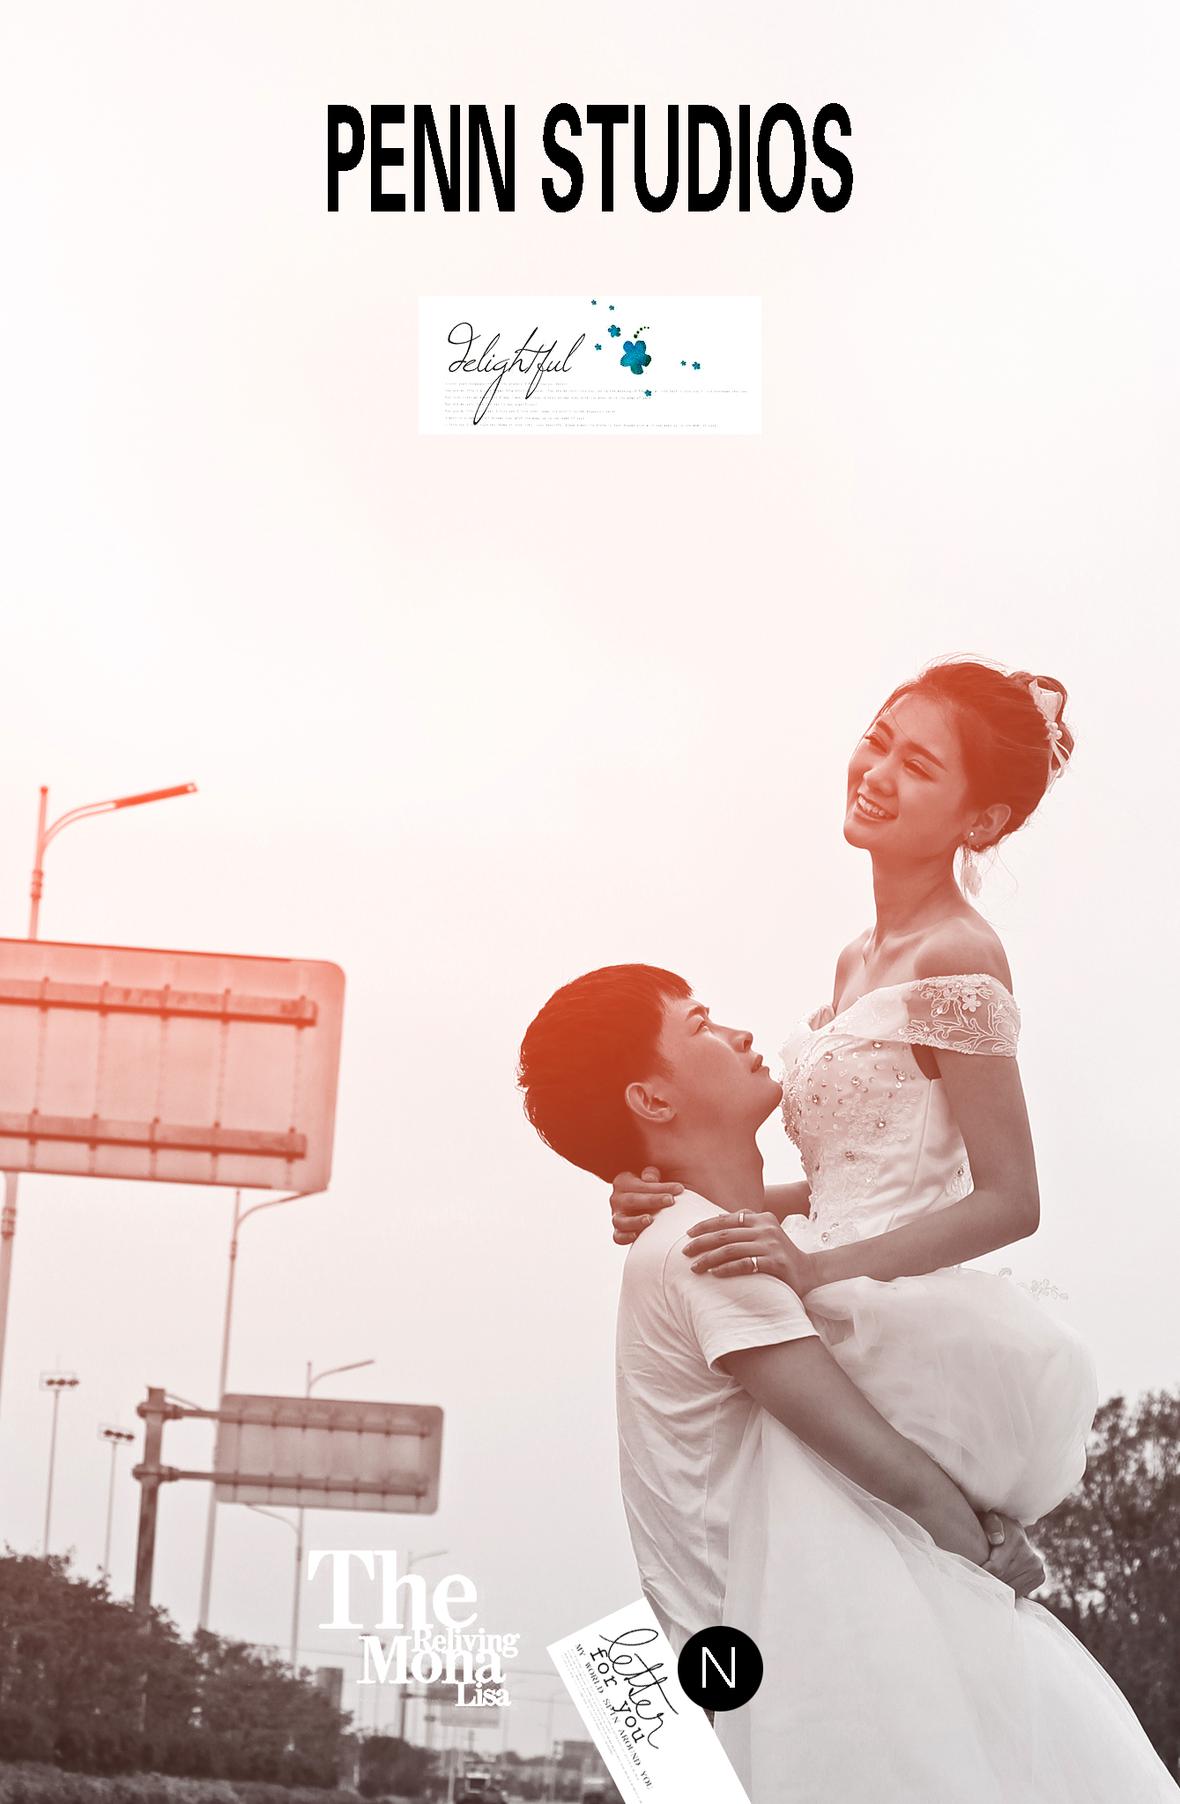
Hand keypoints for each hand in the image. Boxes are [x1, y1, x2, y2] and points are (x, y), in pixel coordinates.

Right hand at [610, 1167, 682, 1244]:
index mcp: (623, 1182)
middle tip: (671, 1200)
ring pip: (621, 1220)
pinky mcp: (619, 1232)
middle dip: (652, 1200)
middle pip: (632, 1200)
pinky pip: (618, 1237)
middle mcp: (617, 1199)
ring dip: (635, 1221)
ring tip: (650, 1219)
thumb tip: (649, 1178)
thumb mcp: (655, 1177)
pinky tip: (636, 1235)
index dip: (660, 1186)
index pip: (641, 1184)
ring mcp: (617, 1216)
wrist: (652, 1208)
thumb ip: (652, 1174)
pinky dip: (625, 1237)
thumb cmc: (655, 1190)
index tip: (680, 1189)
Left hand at [683, 1210, 823, 1296]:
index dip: (705, 1225)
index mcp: (762, 1218)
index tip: (687, 1234)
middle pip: (725, 1233)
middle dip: (701, 1242)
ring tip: (695, 1267)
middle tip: (684, 1251)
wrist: (808, 1272)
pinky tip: (714, 1274)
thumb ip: (745, 1222)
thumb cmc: (780, 1254)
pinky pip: (745, 1264)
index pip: (726, 1219)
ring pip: (732, 1249)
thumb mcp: (765, 1232)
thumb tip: (716, 1216)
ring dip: (709, 1258)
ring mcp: (772, 1245)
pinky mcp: (776, 1263)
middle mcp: (766, 1228)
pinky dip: (727, 1268)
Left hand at [979, 1510, 1044, 1597]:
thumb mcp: (989, 1520)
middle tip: (975, 1581)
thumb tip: (997, 1539)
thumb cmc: (994, 1527)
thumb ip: (991, 1525)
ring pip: (1011, 1590)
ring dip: (997, 1589)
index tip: (970, 1575)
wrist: (1012, 1532)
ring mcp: (1037, 1568)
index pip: (996, 1568)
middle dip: (987, 1582)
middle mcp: (1031, 1556)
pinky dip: (1007, 1592)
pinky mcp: (1039, 1577)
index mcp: (1017, 1540)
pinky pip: (1018, 1593)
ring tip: (986, 1582)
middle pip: (1002, 1580)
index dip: (980, 1574)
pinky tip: (1000, 1583)